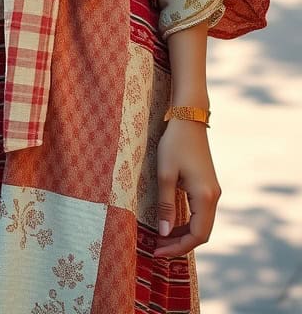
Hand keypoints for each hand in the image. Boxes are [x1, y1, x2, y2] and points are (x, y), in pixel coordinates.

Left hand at [154, 119, 220, 257]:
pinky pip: (200, 213)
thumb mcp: (165, 174)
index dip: (177, 247)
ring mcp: (213, 191)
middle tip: (156, 247)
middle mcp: (214, 196)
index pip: (197, 235)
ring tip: (160, 237)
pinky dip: (186, 222)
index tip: (157, 251)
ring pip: (201, 224)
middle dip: (179, 243)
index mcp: (205, 196)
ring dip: (182, 234)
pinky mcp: (208, 186)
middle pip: (201, 233)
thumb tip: (164, 233)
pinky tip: (170, 222)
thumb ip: (165, 205)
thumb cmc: (175, 143)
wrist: (189, 118)